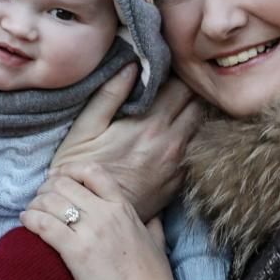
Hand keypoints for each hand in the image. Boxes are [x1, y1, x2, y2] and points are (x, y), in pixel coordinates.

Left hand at [22, 169, 184, 279]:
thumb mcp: (157, 244)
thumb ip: (153, 226)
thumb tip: (154, 217)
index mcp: (124, 209)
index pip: (93, 172)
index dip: (70, 170)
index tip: (58, 176)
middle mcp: (106, 213)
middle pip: (65, 184)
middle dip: (47, 188)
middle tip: (39, 199)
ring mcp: (90, 231)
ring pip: (51, 201)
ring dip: (36, 203)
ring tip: (30, 211)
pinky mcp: (75, 252)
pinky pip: (44, 225)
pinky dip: (30, 219)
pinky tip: (25, 222)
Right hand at [49, 66, 203, 219]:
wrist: (89, 215)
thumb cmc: (79, 168)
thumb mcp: (85, 128)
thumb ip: (110, 94)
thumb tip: (132, 64)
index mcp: (150, 122)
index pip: (181, 85)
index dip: (174, 74)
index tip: (162, 72)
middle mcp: (171, 141)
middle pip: (196, 102)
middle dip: (187, 91)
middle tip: (170, 88)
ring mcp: (178, 163)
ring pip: (200, 125)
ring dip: (190, 114)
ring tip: (172, 110)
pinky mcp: (179, 180)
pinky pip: (195, 150)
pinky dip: (188, 138)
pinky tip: (170, 137)